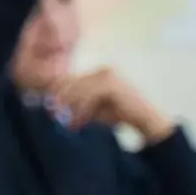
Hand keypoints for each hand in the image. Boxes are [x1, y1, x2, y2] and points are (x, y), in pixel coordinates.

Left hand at [52, 66, 171, 140]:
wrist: (145, 120)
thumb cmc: (118, 115)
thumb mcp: (92, 109)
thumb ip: (76, 105)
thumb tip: (54, 106)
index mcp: (99, 73)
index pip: (71, 78)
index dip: (59, 93)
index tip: (49, 108)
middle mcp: (103, 70)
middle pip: (72, 82)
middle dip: (61, 100)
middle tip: (53, 115)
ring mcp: (109, 75)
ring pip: (79, 91)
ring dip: (72, 109)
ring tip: (71, 124)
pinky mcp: (112, 84)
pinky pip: (89, 97)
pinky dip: (82, 110)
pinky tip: (80, 122)